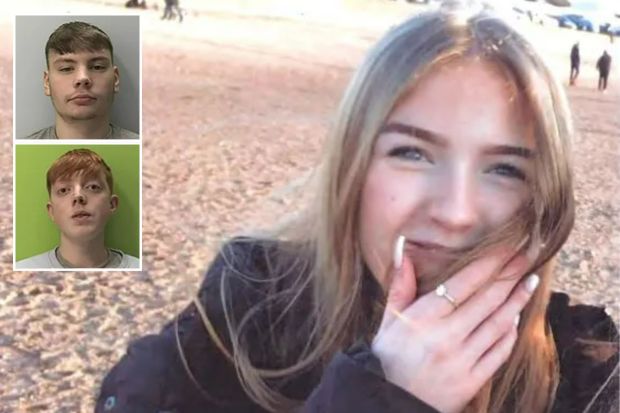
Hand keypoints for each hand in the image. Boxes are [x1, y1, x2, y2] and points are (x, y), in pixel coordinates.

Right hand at [371, 237, 539, 412]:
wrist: (390, 402)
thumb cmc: (387, 357)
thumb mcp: (388, 320)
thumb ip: (400, 285)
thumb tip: (402, 249)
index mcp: (423, 318)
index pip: (463, 283)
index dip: (488, 263)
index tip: (506, 248)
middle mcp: (445, 336)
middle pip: (486, 299)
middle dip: (509, 274)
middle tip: (527, 255)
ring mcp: (462, 360)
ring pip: (497, 323)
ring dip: (516, 300)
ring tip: (529, 281)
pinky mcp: (472, 380)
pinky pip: (499, 351)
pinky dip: (509, 332)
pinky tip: (515, 317)